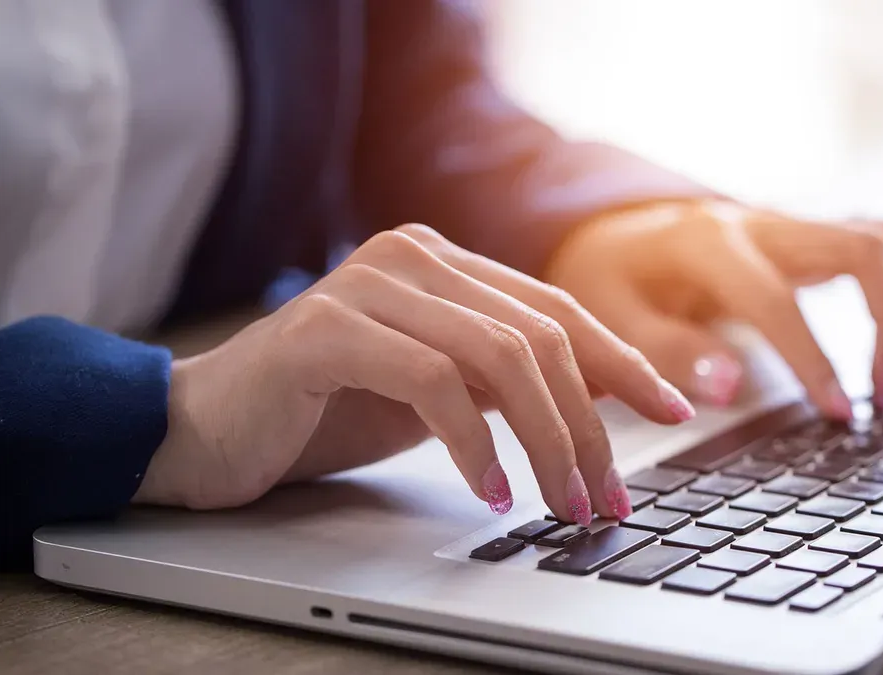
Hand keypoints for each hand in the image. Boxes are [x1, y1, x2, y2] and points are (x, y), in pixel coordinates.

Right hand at [133, 225, 693, 522]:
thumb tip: (601, 402)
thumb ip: (506, 381)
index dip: (623, 363)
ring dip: (547, 441)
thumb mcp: (439, 392)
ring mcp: (368, 285)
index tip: (675, 409)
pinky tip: (492, 490)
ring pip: (500, 355)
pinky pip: (432, 381)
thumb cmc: (327, 410)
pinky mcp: (324, 329)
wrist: (207, 427)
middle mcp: (413, 258)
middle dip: (588, 425)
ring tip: (565, 504)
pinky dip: (474, 444)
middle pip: (541, 336)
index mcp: (446, 265)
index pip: (558, 311)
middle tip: (608, 496)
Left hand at [545, 201, 882, 417]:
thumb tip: (728, 389)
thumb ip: (665, 351)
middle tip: (881, 392)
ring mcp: (792, 224)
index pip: (777, 299)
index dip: (813, 359)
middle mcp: (762, 222)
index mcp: (708, 242)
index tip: (840, 413)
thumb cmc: (609, 280)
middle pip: (861, 250)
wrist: (613, 234)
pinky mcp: (810, 236)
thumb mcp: (610, 317)